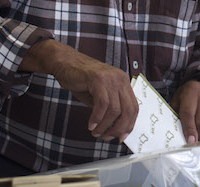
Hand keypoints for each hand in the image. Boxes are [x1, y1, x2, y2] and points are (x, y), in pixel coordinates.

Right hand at [20, 40, 137, 141]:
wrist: (65, 62)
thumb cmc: (81, 80)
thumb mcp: (99, 96)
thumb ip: (108, 109)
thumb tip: (114, 129)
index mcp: (124, 82)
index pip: (134, 107)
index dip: (129, 124)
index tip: (121, 137)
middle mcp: (121, 79)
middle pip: (128, 110)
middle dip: (119, 128)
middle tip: (107, 137)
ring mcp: (111, 78)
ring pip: (115, 109)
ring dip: (105, 125)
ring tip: (96, 132)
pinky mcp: (98, 79)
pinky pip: (102, 104)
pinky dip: (97, 118)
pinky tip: (91, 125)